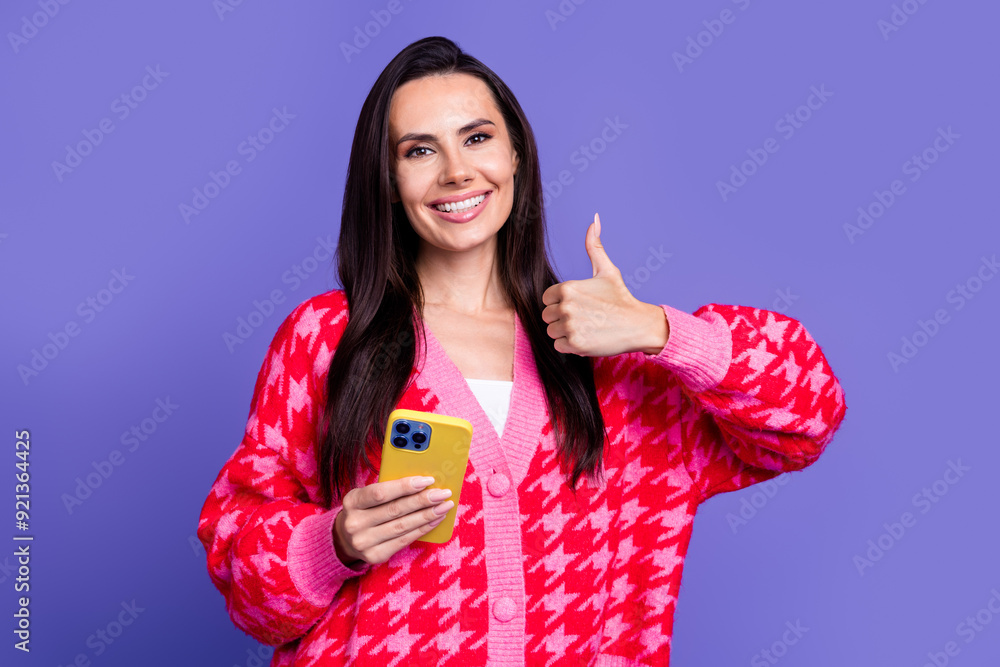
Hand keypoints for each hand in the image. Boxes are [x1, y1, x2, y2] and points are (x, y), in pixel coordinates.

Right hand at [332, 476, 454, 565]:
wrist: (344, 539)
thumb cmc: (364, 510)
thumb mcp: (365, 496)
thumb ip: (388, 489)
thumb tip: (422, 483)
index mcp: (352, 501)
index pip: (381, 492)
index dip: (405, 486)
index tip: (427, 480)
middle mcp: (355, 523)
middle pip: (396, 510)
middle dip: (423, 500)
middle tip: (443, 494)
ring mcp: (364, 542)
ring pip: (402, 526)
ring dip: (427, 515)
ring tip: (444, 507)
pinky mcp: (375, 555)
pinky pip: (404, 540)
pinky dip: (422, 529)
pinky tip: (435, 521)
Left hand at [541, 213, 668, 356]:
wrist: (638, 325)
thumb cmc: (620, 297)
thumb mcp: (607, 270)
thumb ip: (594, 246)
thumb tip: (594, 219)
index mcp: (568, 287)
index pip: (547, 298)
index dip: (560, 302)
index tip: (579, 304)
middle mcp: (566, 306)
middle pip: (547, 316)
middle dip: (561, 318)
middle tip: (584, 317)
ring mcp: (570, 326)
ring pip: (552, 331)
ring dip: (565, 333)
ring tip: (586, 327)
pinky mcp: (575, 344)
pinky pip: (558, 346)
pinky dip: (570, 346)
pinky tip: (587, 338)